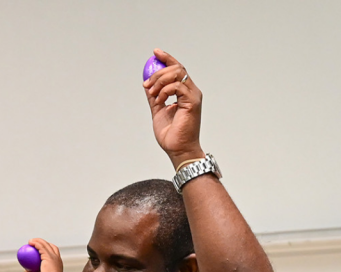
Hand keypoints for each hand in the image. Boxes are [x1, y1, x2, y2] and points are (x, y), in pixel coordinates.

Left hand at [22, 238, 63, 271]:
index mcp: (57, 262)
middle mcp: (56, 257)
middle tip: (32, 242)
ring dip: (37, 240)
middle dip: (42, 242)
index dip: (47, 247)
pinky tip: (30, 243)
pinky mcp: (49, 256)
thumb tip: (25, 270)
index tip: (38, 248)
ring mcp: (53, 256)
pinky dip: (35, 243)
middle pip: (50, 245)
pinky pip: (41, 247)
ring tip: (30, 241)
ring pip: (45, 244)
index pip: (53, 251)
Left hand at [143, 49, 204, 166]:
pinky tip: (160, 100)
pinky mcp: (192, 102)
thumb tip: (146, 84)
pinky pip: (177, 86)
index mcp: (185, 93)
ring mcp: (193, 96)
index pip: (178, 69)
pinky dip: (164, 91)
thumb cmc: (171, 134)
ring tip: (152, 94)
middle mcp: (191, 92)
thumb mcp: (158, 111)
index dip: (167, 58)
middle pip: (177, 68)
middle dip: (158, 73)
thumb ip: (154, 97)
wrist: (177, 149)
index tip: (155, 52)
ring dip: (159, 81)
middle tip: (147, 84)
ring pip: (177, 74)